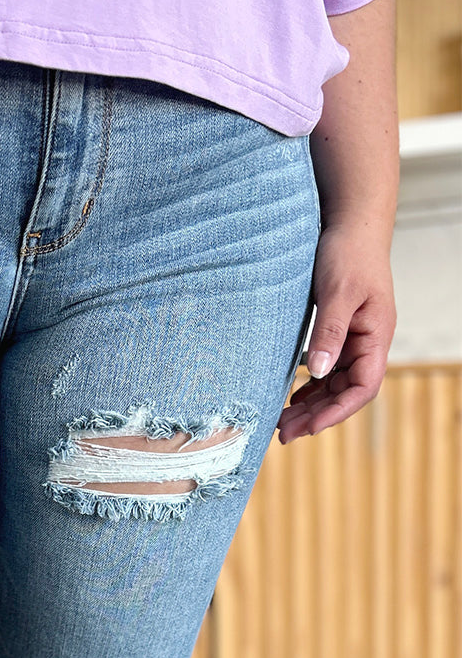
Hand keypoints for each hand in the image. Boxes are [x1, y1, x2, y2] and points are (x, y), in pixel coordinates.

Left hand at [276, 221, 395, 443]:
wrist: (350, 224)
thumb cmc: (348, 253)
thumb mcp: (337, 293)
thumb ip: (328, 333)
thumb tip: (317, 373)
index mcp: (376, 336)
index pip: (363, 388)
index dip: (336, 411)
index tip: (308, 427)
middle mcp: (367, 343)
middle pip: (346, 392)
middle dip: (317, 415)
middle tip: (283, 434)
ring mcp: (354, 339)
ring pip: (335, 384)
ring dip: (311, 405)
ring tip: (282, 422)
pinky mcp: (339, 332)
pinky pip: (328, 369)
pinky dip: (311, 386)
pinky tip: (292, 396)